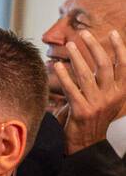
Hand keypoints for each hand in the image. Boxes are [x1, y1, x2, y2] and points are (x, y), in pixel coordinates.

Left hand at [53, 29, 125, 153]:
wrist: (88, 143)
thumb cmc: (95, 116)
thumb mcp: (109, 98)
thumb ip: (108, 81)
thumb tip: (103, 57)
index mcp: (121, 92)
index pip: (124, 65)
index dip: (120, 48)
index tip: (114, 33)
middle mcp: (112, 96)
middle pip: (105, 65)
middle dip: (95, 47)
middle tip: (85, 34)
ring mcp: (97, 104)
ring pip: (86, 75)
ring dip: (77, 57)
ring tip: (70, 44)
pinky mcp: (81, 111)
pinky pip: (71, 89)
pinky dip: (63, 75)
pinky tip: (57, 66)